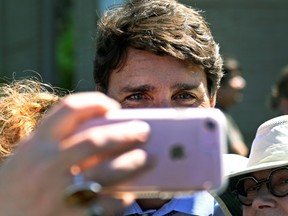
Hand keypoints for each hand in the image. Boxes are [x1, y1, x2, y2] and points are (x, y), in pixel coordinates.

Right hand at [0, 92, 152, 215]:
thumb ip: (57, 143)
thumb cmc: (17, 187)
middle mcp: (48, 164)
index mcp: (37, 144)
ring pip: (107, 171)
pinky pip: (105, 205)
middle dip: (126, 134)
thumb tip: (102, 133)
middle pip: (97, 140)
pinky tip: (129, 193)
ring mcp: (59, 192)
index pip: (70, 109)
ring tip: (150, 157)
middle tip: (144, 130)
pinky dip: (122, 197)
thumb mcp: (28, 157)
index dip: (96, 102)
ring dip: (134, 163)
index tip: (113, 106)